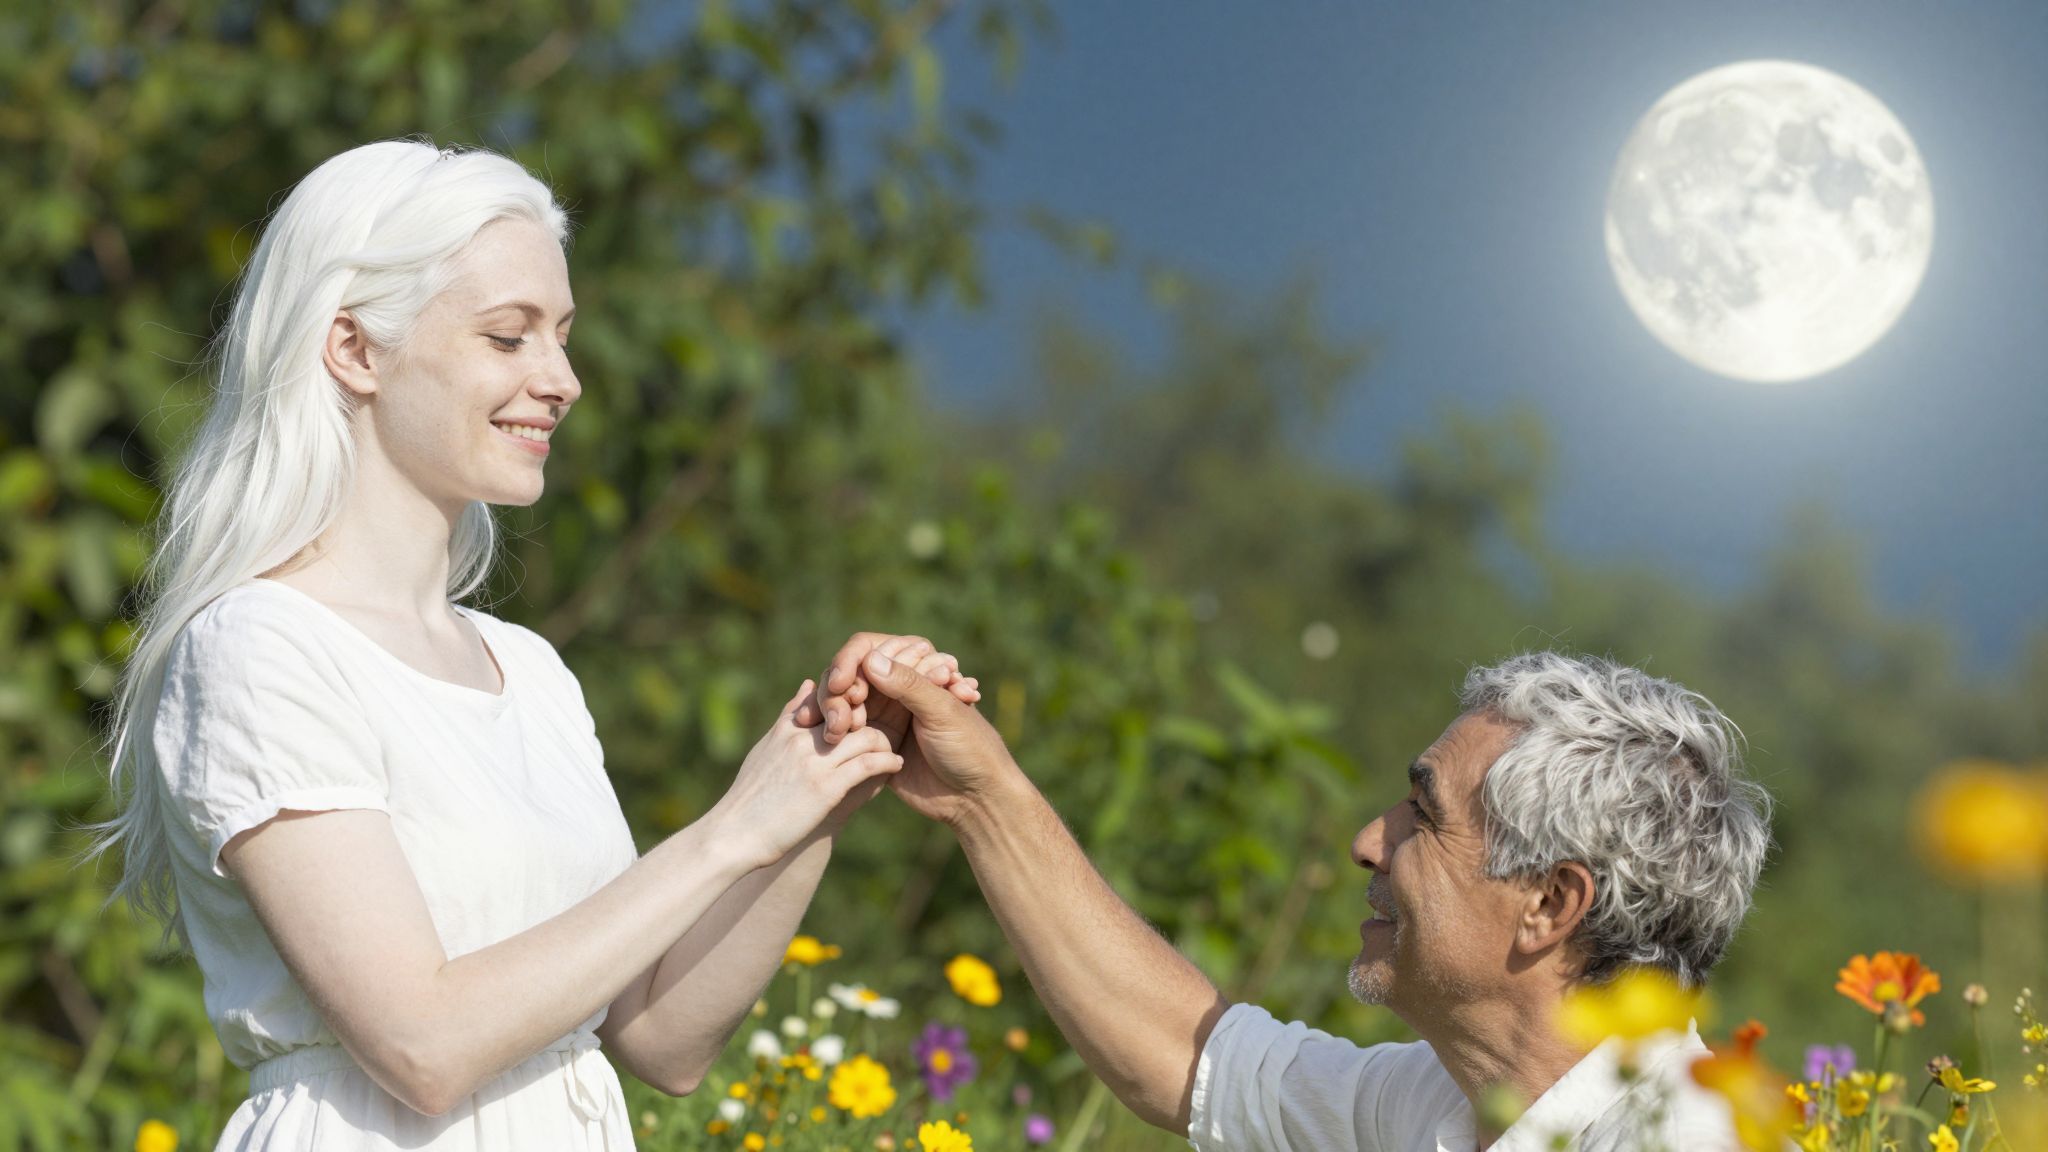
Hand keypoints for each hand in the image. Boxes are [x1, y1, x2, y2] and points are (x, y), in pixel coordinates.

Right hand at [706, 680, 904, 869]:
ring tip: (894, 749)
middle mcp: (802, 739)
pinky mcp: (826, 787)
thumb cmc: (750, 796)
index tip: (868, 711)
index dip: (852, 701)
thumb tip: (807, 684)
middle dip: (874, 717)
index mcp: (787, 728)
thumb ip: (789, 717)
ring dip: (885, 742)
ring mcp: (814, 762)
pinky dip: (887, 762)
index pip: (829, 697)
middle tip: (892, 726)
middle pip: (852, 712)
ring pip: (865, 736)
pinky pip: (868, 765)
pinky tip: (896, 765)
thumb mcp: (766, 748)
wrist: (735, 835)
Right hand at [794, 633, 980, 743]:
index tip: (843, 686)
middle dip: (839, 689)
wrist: (975, 799)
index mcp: (917, 670)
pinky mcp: (874, 742)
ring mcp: (883, 714)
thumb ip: (908, 685)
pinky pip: (844, 728)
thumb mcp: (943, 712)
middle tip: (842, 719)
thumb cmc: (971, 749)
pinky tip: (832, 740)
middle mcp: (897, 687)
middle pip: (850, 672)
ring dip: (834, 710)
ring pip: (843, 699)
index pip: (870, 649)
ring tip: (838, 733)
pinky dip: (833, 730)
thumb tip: (868, 659)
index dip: (851, 662)